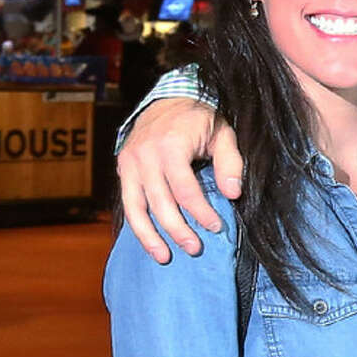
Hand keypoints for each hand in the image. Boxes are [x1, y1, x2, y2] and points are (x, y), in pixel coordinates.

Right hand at [116, 99, 242, 262]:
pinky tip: (149, 242)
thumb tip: (233, 194)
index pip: (185, 189)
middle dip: (178, 229)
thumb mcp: (223, 134)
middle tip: (195, 249)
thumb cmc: (201, 119)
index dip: (201, 212)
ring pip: (137, 207)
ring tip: (164, 257)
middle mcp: (145, 154)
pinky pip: (128, 202)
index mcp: (171, 145)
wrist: (169, 98)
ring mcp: (130, 161)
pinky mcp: (123, 167)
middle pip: (161, 202)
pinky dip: (136, 224)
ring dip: (150, 236)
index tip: (217, 227)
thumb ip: (230, 163)